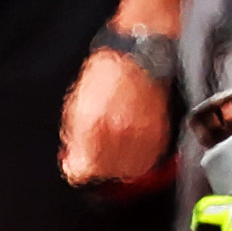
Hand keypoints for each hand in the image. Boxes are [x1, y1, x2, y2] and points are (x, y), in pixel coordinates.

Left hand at [60, 40, 175, 191]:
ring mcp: (141, 133)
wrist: (138, 57)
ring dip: (119, 168)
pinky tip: (130, 151)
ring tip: (112, 156)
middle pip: (106, 173)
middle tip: (93, 159)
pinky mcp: (159, 133)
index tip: (75, 167)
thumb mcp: (77, 104)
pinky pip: (148, 159)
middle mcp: (119, 132)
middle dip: (96, 169)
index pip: (83, 167)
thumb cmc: (105, 76)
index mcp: (93, 124)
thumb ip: (74, 137)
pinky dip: (138, 160)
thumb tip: (72, 162)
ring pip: (129, 171)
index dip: (77, 170)